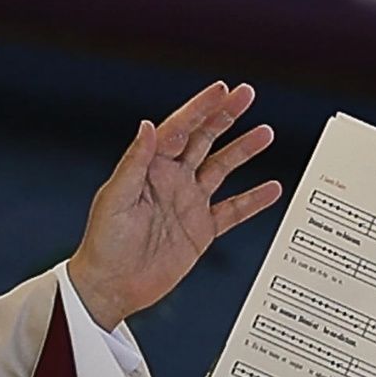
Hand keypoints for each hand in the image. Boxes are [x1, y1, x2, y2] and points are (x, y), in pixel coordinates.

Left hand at [67, 81, 282, 329]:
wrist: (111, 286)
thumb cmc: (104, 243)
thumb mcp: (116, 199)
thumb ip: (135, 161)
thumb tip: (148, 126)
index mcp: (149, 168)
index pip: (179, 129)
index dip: (200, 108)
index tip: (221, 89)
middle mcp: (171, 181)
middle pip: (204, 139)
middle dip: (225, 116)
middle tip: (246, 94)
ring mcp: (188, 204)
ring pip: (222, 168)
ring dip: (243, 150)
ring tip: (266, 133)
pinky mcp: (200, 230)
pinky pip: (233, 211)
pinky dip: (253, 200)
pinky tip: (271, 188)